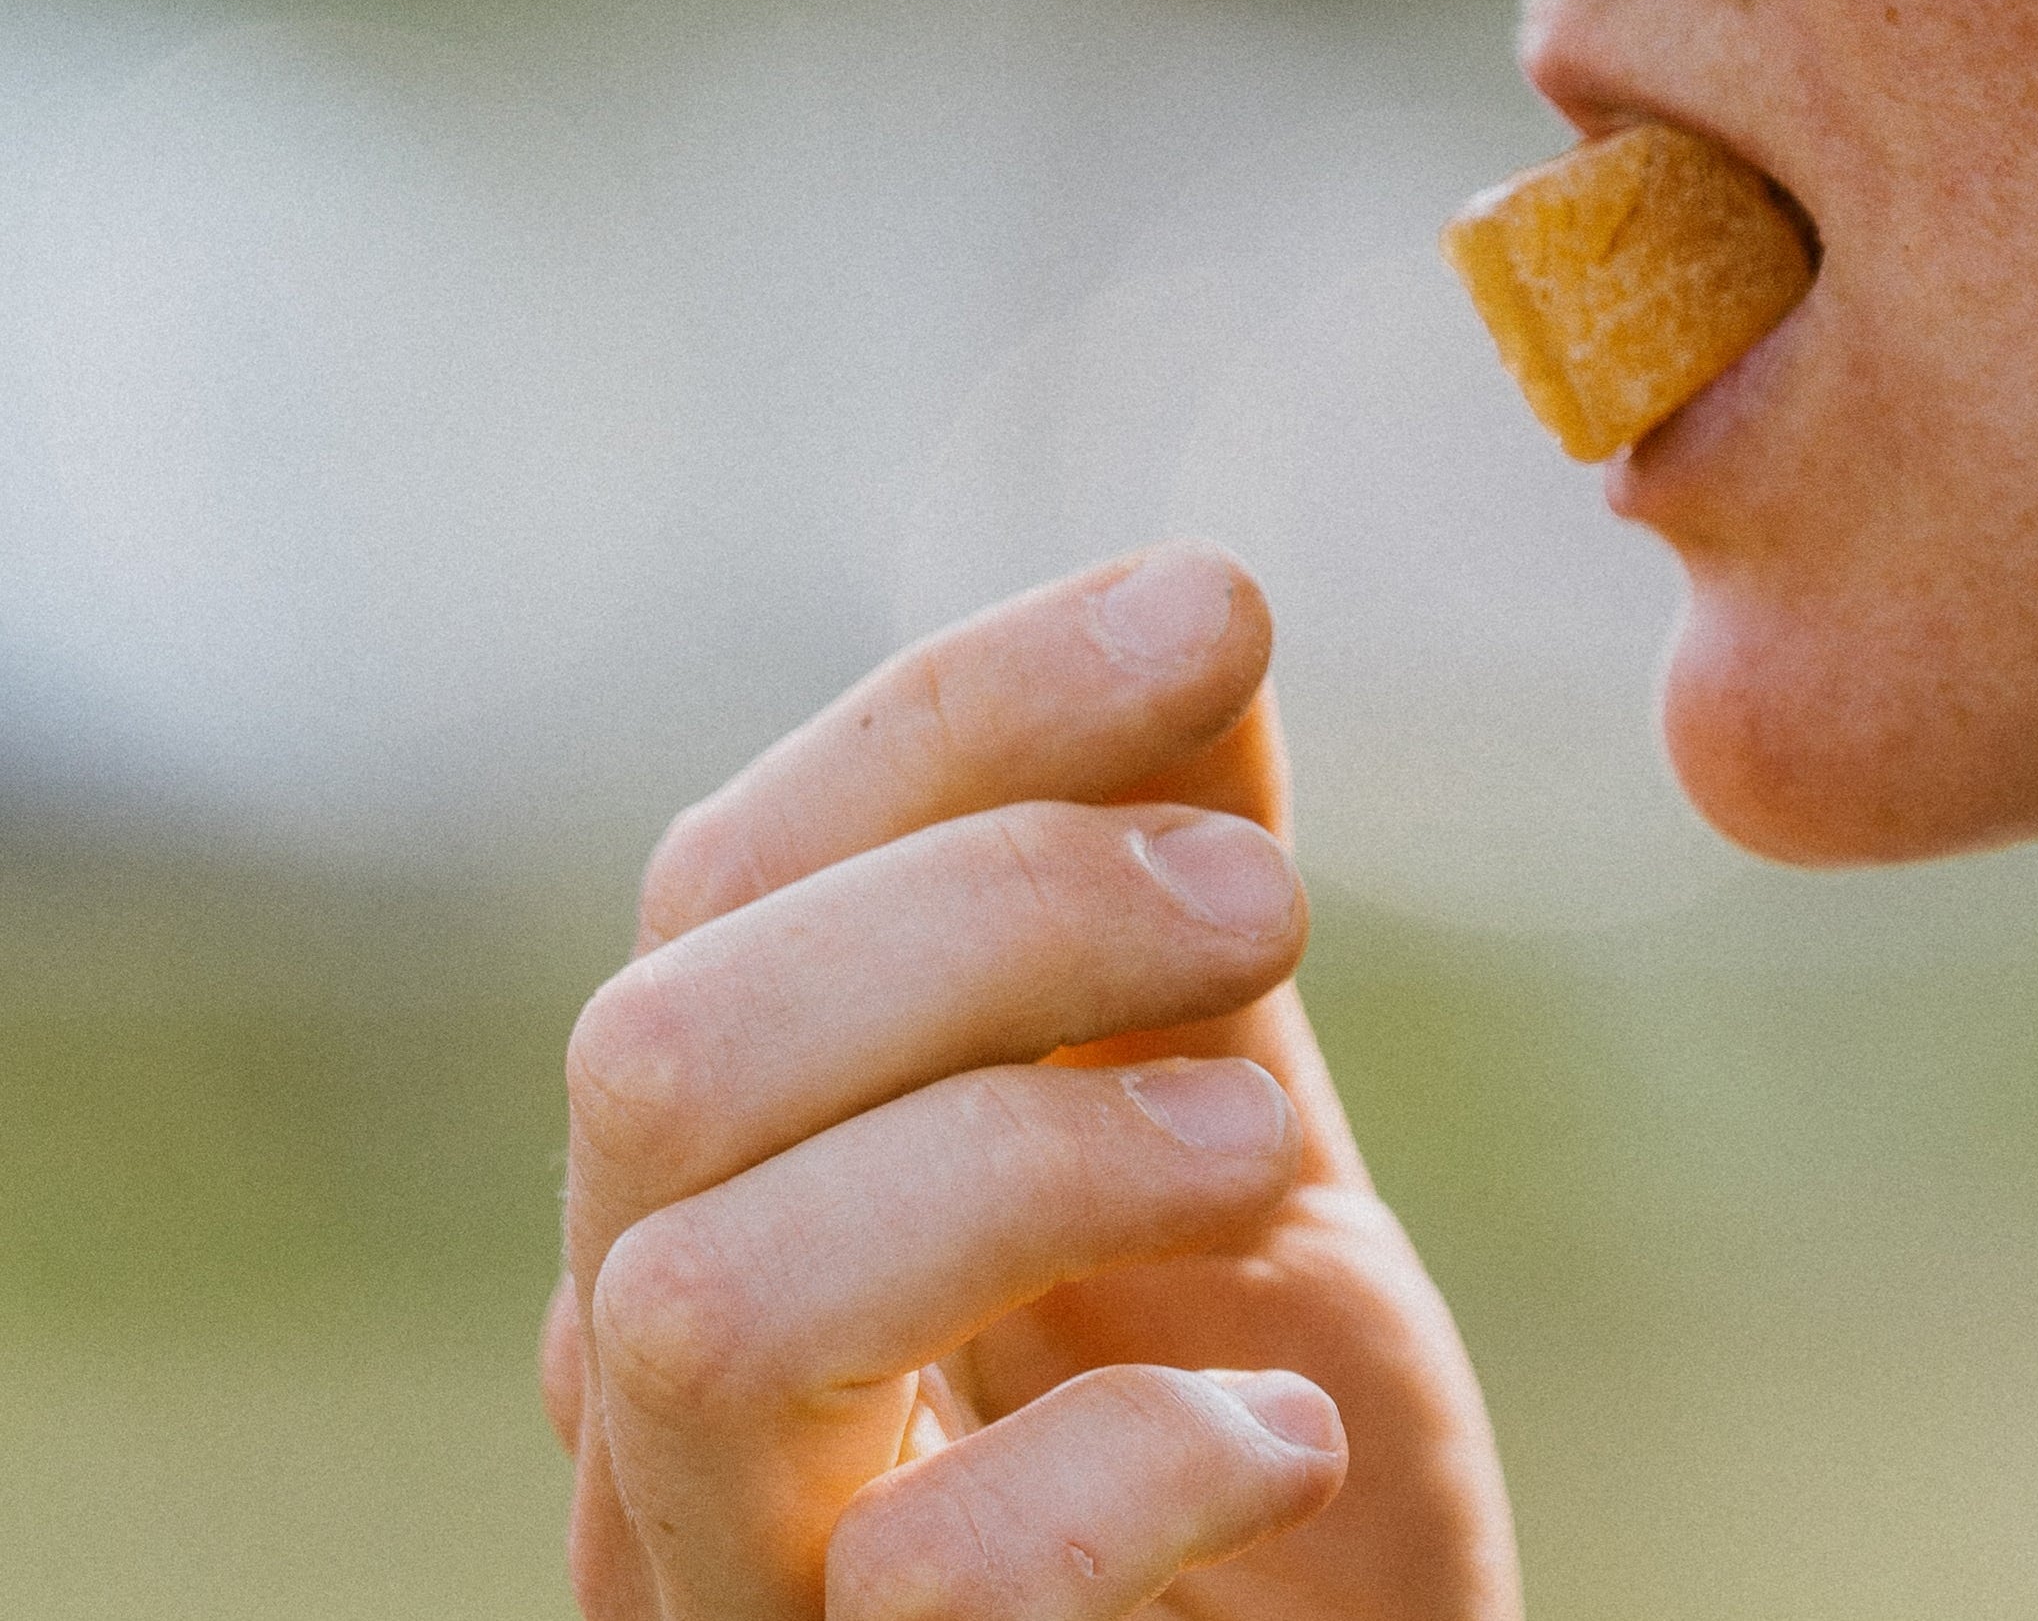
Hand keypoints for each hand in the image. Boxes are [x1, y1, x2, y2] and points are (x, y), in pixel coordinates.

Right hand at [543, 544, 1521, 1619]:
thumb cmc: (1235, 1444)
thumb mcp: (1218, 1135)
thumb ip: (1163, 916)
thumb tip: (1187, 605)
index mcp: (737, 1178)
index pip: (725, 878)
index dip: (967, 709)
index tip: (1218, 609)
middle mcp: (661, 1383)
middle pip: (660, 1055)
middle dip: (993, 909)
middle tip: (1266, 909)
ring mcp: (732, 1582)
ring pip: (708, 1306)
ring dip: (1030, 1154)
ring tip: (1267, 1151)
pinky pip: (916, 1594)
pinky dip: (1122, 1468)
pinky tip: (1286, 1435)